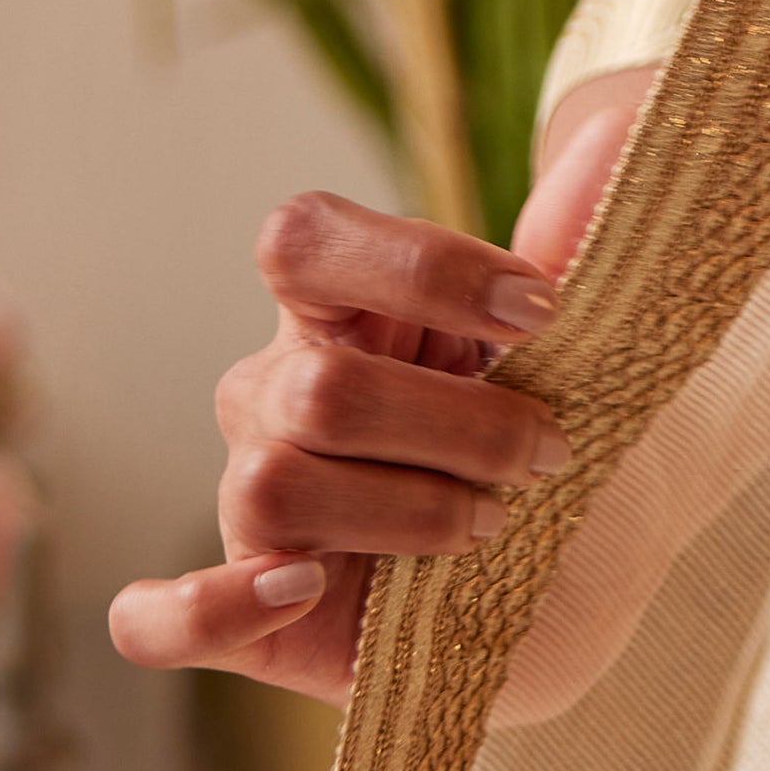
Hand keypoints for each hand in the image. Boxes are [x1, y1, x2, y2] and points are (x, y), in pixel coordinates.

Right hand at [110, 64, 659, 699]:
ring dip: (408, 511)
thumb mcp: (588, 337)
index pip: (304, 241)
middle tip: (548, 454)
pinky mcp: (256, 625)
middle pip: (321, 388)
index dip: (420, 269)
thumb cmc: (564, 431)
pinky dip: (221, 606)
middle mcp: (275, 396)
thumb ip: (581, 239)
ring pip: (276, 486)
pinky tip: (309, 589)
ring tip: (488, 526)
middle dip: (461, 424)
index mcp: (337, 307)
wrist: (588, 572)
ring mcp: (254, 508)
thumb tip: (602, 145)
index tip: (543, 312)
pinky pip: (167, 620)